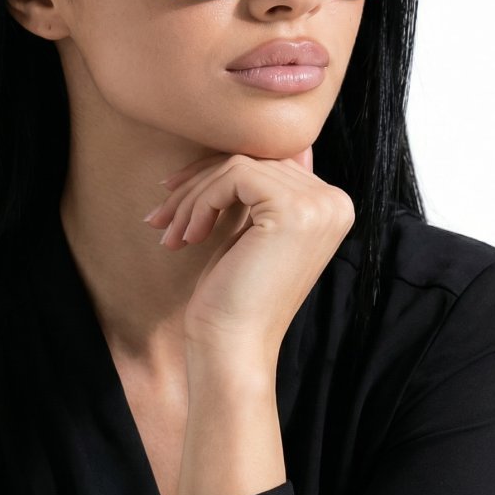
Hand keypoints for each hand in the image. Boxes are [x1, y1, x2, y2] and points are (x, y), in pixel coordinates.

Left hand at [145, 146, 354, 359]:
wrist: (233, 346)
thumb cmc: (234, 295)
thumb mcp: (249, 232)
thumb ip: (259, 189)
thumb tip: (245, 149)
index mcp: (332, 206)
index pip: (269, 164)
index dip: (216, 176)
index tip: (175, 198)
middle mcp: (334, 202)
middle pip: (254, 161)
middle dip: (198, 185)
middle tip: (160, 215)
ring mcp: (318, 205)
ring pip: (238, 166)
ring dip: (193, 197)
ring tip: (169, 231)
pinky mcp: (292, 209)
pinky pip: (234, 176)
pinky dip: (201, 201)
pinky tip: (188, 236)